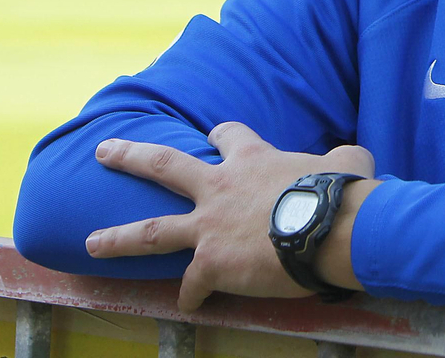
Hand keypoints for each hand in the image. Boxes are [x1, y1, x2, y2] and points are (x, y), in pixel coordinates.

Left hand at [84, 122, 373, 308]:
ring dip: (117, 237)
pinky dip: (190, 297)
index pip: (227, 137)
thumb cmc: (342, 192)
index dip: (220, 137)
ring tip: (90, 242)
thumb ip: (341, 158)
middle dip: (130, 157)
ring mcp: (210, 226)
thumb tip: (354, 162)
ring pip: (151, 230)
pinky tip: (187, 307)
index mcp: (252, 159)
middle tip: (104, 152)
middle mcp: (220, 187)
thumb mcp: (346, 161)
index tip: (213, 137)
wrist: (330, 227)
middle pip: (164, 165)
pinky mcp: (212, 264)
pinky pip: (192, 285)